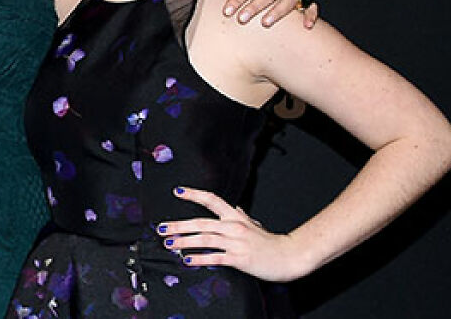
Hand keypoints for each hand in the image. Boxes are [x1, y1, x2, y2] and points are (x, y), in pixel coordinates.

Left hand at [158, 187, 309, 282]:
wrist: (290, 256)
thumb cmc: (271, 242)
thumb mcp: (255, 225)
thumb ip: (243, 217)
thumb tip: (236, 208)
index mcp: (236, 217)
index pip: (212, 200)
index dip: (194, 194)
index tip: (178, 192)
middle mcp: (234, 227)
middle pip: (201, 222)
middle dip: (178, 225)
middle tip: (161, 228)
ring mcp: (237, 242)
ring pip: (205, 239)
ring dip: (184, 241)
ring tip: (169, 243)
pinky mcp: (240, 258)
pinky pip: (216, 257)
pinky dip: (200, 258)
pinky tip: (188, 259)